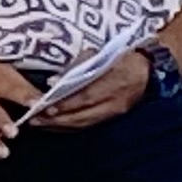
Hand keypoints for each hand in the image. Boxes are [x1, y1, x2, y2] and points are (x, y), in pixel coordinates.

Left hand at [30, 49, 152, 131]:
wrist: (147, 69)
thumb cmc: (118, 57)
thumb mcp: (99, 54)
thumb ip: (75, 67)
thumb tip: (53, 82)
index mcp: (114, 81)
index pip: (86, 96)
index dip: (65, 104)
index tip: (45, 107)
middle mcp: (116, 101)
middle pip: (83, 115)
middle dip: (57, 120)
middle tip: (34, 120)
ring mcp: (116, 111)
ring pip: (85, 123)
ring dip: (61, 126)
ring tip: (40, 124)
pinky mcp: (114, 116)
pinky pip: (90, 124)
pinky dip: (71, 127)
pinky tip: (56, 126)